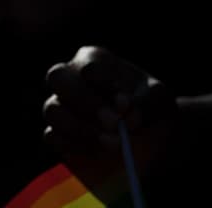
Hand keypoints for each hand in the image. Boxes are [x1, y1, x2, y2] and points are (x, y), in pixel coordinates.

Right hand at [42, 46, 175, 184]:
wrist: (150, 144)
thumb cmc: (152, 110)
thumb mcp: (159, 102)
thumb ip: (145, 103)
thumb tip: (127, 113)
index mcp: (95, 61)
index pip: (87, 65)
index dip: (103, 85)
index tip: (125, 104)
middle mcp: (72, 78)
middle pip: (57, 77)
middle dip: (84, 102)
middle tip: (114, 124)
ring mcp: (62, 106)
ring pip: (52, 110)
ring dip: (81, 128)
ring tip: (113, 143)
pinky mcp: (58, 134)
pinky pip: (52, 136)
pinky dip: (74, 145)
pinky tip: (98, 151)